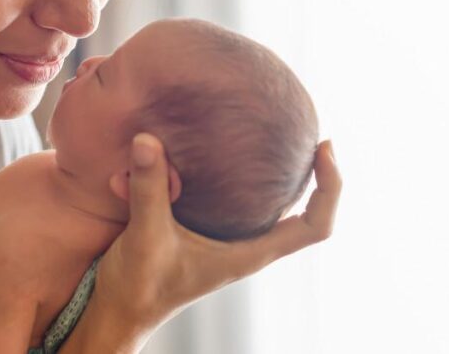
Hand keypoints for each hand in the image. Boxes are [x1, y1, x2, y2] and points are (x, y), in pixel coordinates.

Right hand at [93, 132, 340, 339]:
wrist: (118, 311)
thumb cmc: (138, 285)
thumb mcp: (144, 234)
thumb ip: (149, 188)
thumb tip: (148, 140)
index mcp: (249, 253)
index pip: (314, 227)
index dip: (330, 188)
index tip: (324, 148)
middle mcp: (248, 246)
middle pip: (306, 214)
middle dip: (315, 175)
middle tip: (313, 137)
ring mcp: (230, 240)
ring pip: (273, 206)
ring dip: (281, 175)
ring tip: (283, 136)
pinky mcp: (210, 232)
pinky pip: (239, 200)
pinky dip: (241, 175)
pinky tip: (227, 150)